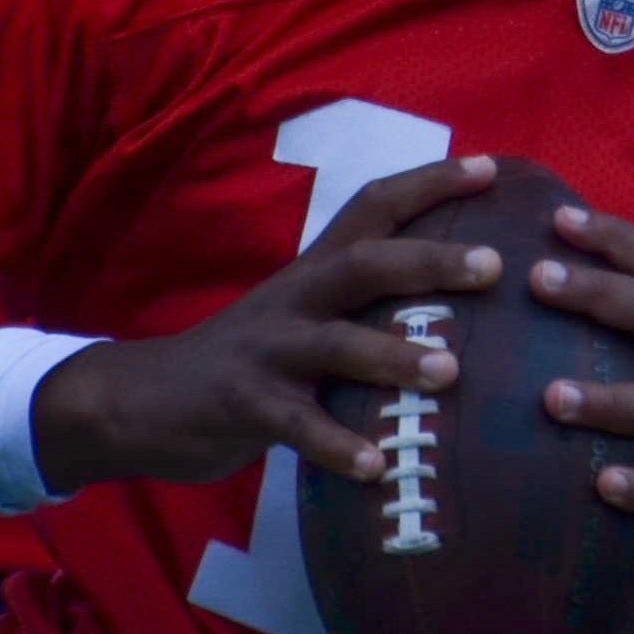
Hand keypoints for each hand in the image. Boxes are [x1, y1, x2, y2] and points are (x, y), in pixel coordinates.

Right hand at [30, 155, 505, 492]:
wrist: (137, 400)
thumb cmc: (246, 363)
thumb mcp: (301, 319)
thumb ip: (362, 309)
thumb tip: (457, 315)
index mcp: (313, 273)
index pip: (373, 208)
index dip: (429, 184)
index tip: (489, 167)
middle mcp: (295, 299)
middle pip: (364, 263)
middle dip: (430, 262)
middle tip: (495, 266)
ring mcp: (268, 352)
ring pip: (336, 343)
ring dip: (393, 355)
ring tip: (449, 372)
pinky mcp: (245, 405)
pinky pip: (298, 426)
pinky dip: (339, 446)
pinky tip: (377, 466)